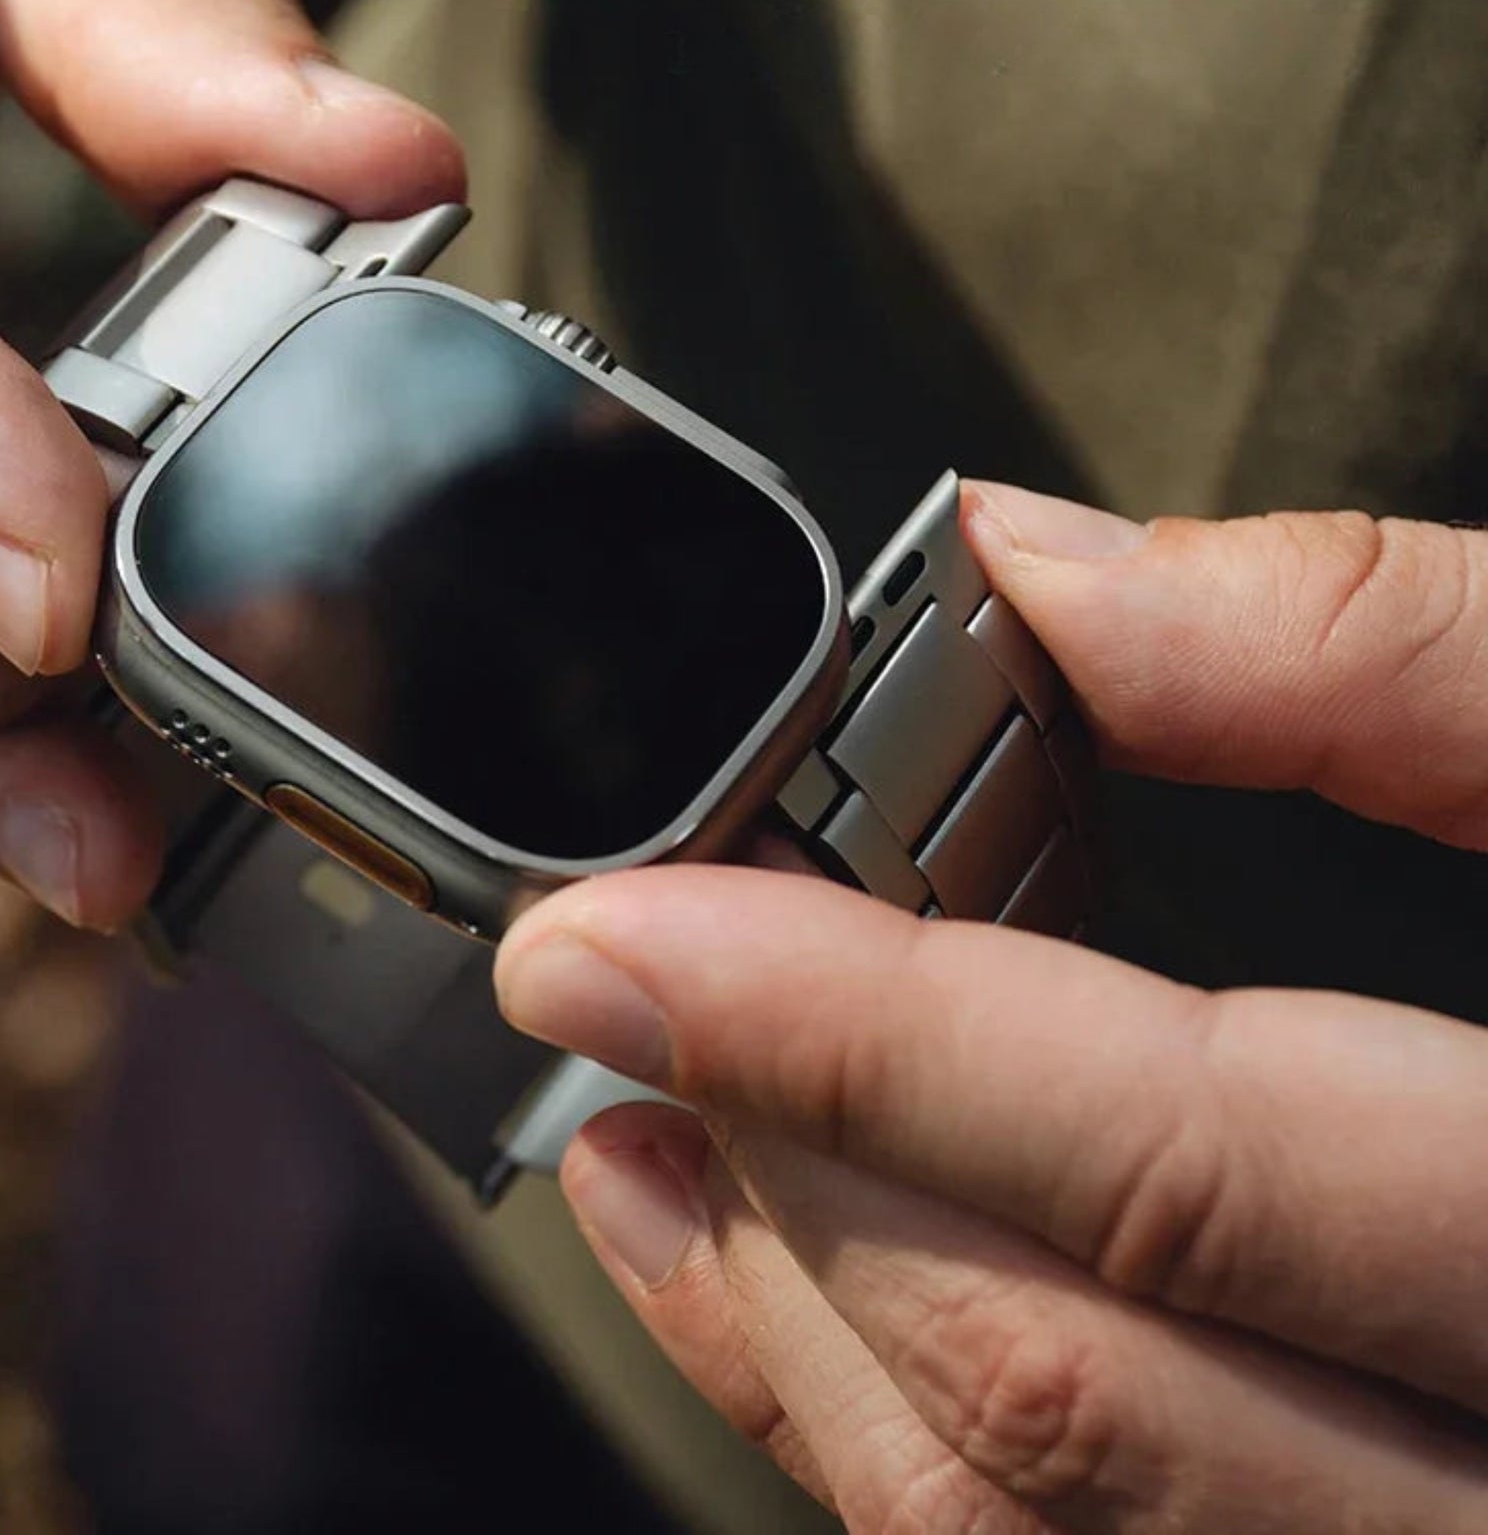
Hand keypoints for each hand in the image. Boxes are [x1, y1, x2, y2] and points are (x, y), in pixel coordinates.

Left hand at [497, 486, 1487, 1530]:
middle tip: (624, 989)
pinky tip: (791, 1309)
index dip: (847, 1032)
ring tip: (642, 1147)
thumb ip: (1408, 658)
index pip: (1169, 1169)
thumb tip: (1048, 573)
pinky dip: (897, 1460)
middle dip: (797, 1174)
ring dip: (796, 1337)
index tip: (610, 931)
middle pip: (1070, 1391)